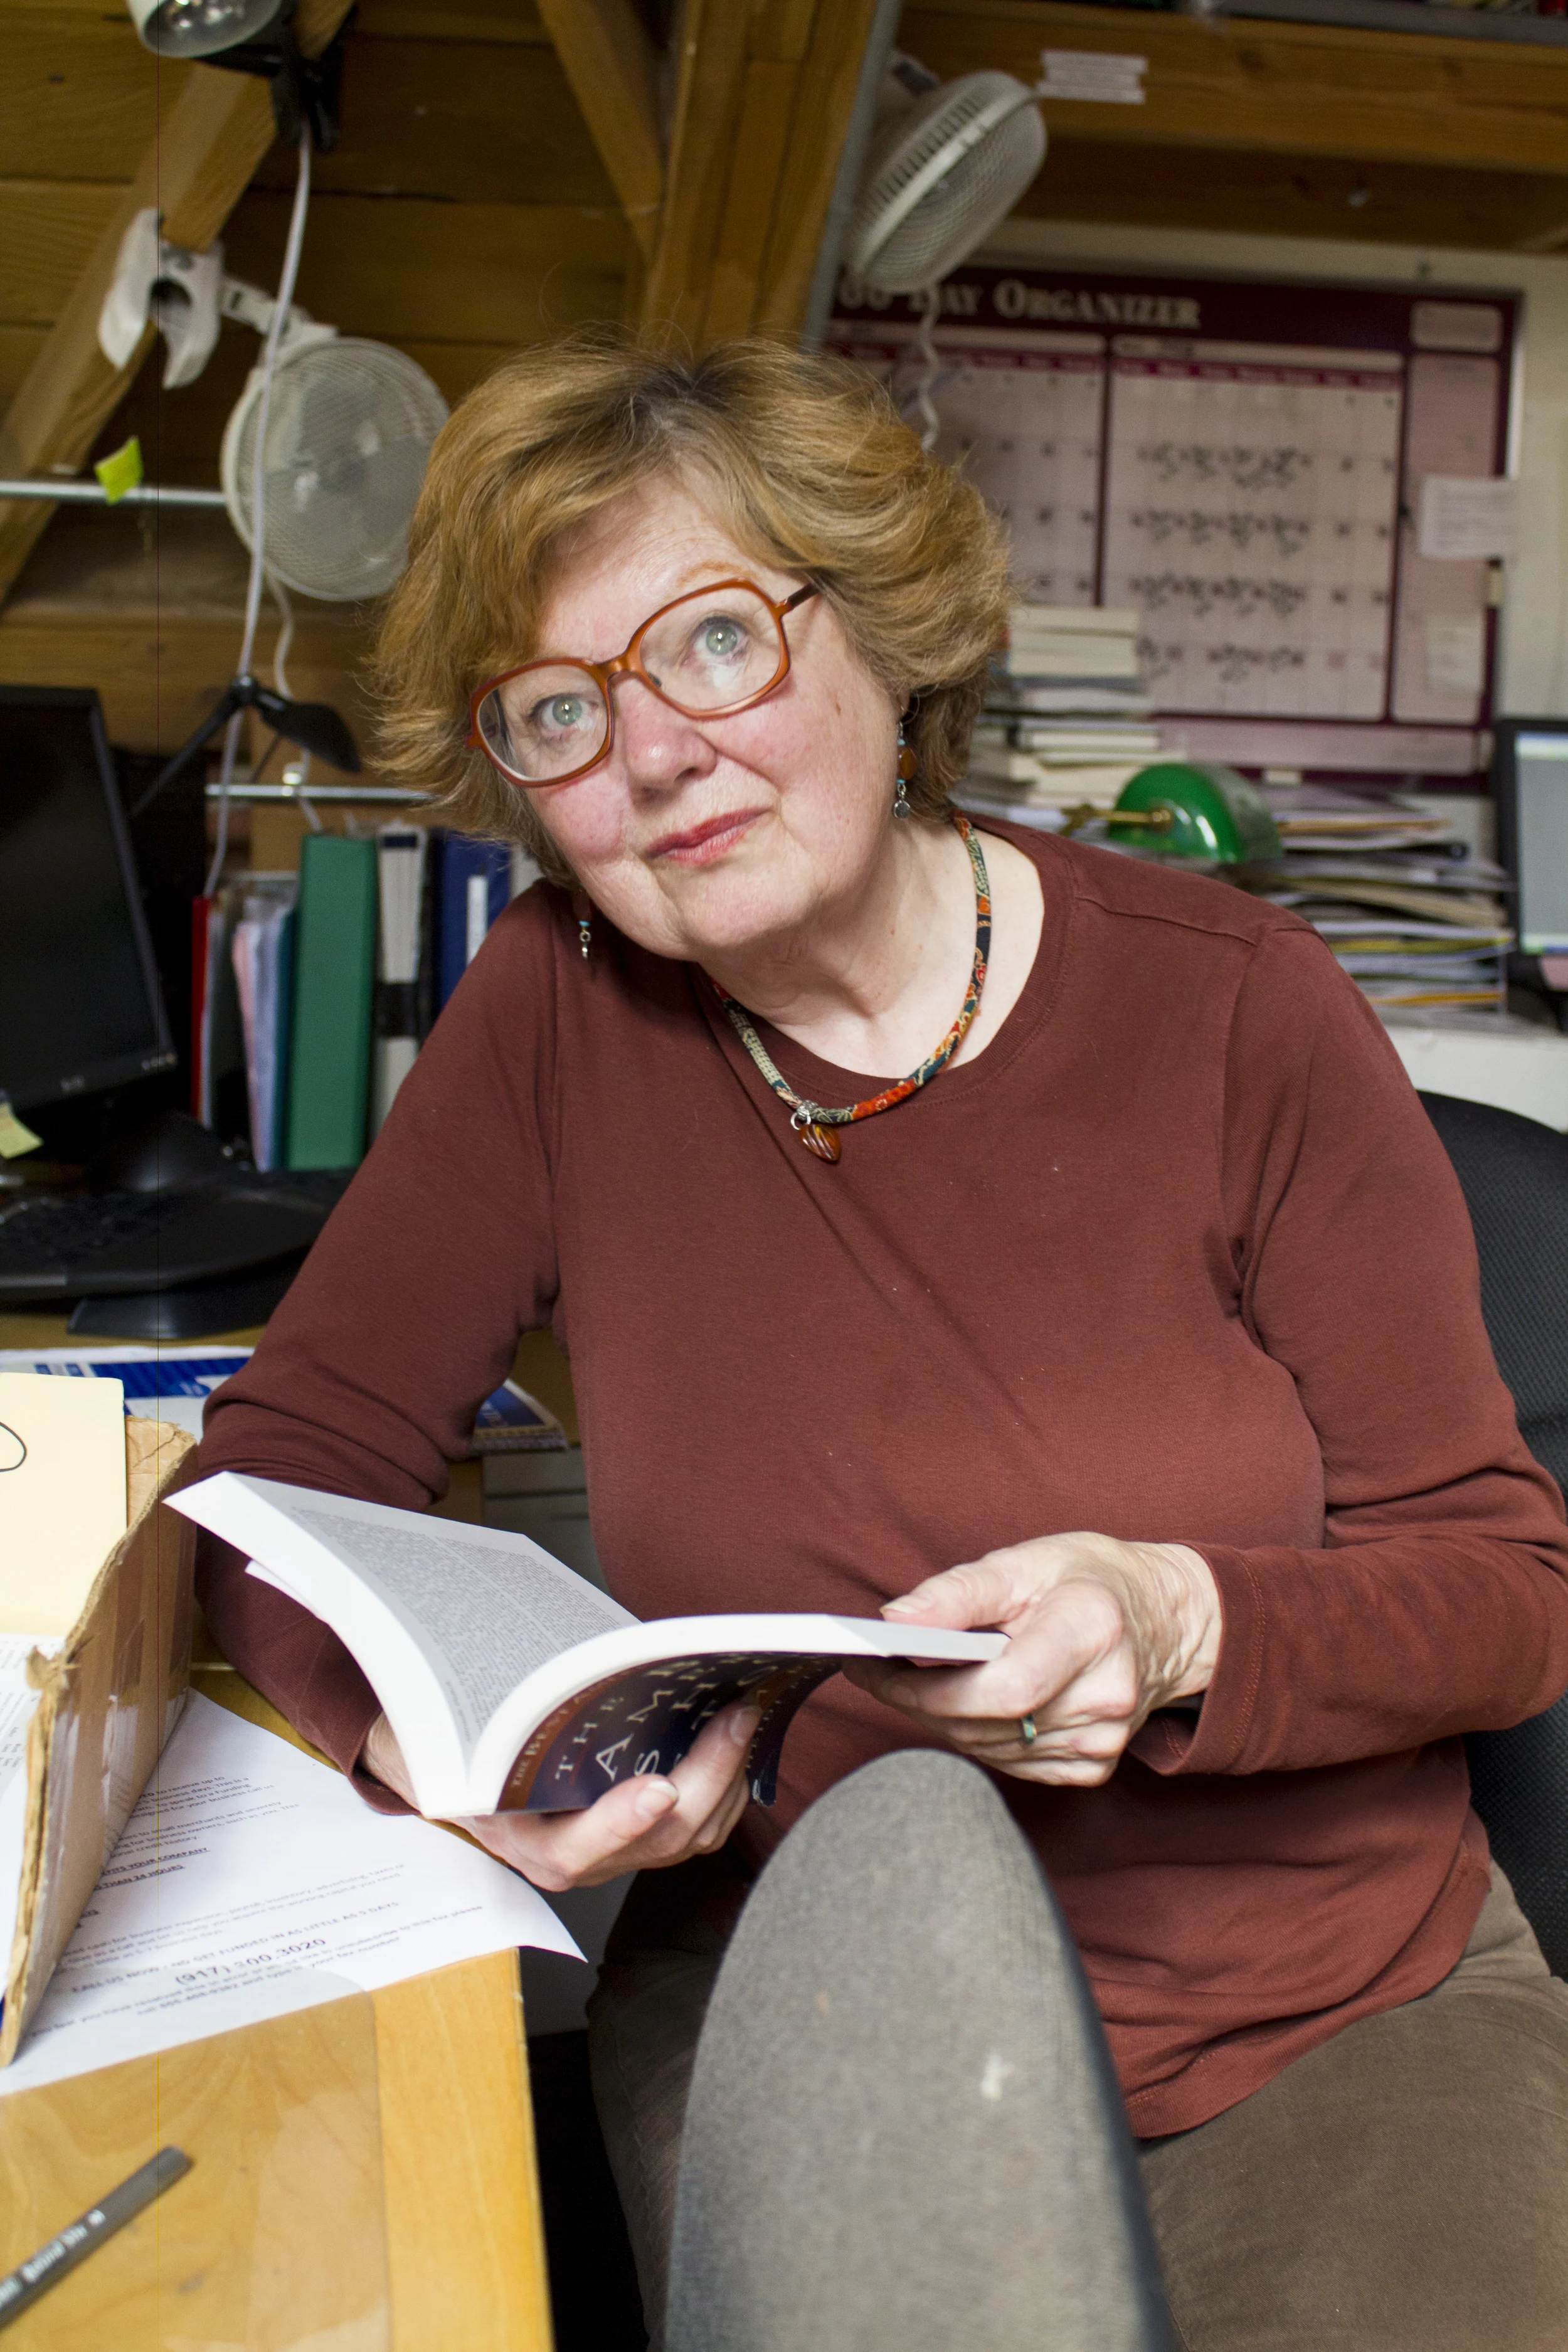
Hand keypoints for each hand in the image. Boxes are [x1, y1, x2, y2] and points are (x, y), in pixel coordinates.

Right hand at [361, 1702, 758, 1890]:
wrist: (487, 1788)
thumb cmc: (490, 1759)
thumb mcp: (485, 1748)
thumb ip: (516, 1728)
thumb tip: (563, 1677)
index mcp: (531, 1842)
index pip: (578, 1847)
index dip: (622, 1822)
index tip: (658, 1789)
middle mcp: (582, 1863)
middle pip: (661, 1838)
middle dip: (709, 1774)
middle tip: (736, 1718)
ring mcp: (621, 1860)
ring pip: (693, 1837)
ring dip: (729, 1777)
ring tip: (747, 1715)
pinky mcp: (649, 1847)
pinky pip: (703, 1830)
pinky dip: (729, 1786)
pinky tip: (738, 1742)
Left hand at [845, 1533, 1220, 1787]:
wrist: (1160, 1620)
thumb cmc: (1085, 1580)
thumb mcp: (1023, 1562)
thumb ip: (957, 1592)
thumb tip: (894, 1621)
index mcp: (1092, 1631)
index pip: (1003, 1687)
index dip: (931, 1686)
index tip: (879, 1665)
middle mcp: (1106, 1695)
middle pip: (987, 1722)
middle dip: (918, 1699)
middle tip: (876, 1669)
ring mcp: (1103, 1740)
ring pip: (988, 1748)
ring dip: (940, 1719)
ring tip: (912, 1679)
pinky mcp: (1093, 1767)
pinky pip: (1009, 1763)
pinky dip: (975, 1735)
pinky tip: (967, 1703)